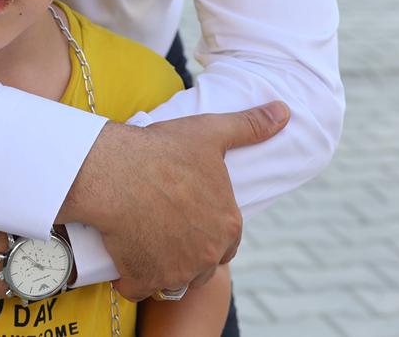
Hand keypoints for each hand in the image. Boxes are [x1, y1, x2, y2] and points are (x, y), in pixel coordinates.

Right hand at [58, 100, 288, 300]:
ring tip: (145, 238)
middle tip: (163, 225)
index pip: (228, 242)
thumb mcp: (211, 133)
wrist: (115, 171)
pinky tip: (124, 255)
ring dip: (162, 267)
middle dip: (188, 253)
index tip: (188, 214)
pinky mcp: (143, 279)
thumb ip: (251, 126)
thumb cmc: (163, 151)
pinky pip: (138, 287)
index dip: (208, 229)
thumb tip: (283, 111)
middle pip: (202, 265)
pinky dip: (131, 277)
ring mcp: (176, 272)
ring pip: (173, 279)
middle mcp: (208, 256)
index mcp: (229, 226)